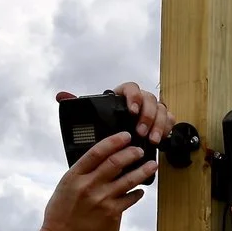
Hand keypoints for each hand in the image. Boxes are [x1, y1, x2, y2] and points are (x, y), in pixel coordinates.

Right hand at [41, 130, 156, 230]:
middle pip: (116, 163)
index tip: (126, 136)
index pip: (97, 151)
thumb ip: (81, 172)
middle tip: (139, 150)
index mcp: (75, 176)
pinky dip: (138, 193)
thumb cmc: (61, 213)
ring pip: (129, 180)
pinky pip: (130, 199)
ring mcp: (102, 200)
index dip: (114, 141)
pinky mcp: (112, 213)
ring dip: (143, 170)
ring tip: (151, 165)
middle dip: (132, 153)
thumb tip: (100, 159)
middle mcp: (89, 186)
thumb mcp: (65, 186)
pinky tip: (141, 189)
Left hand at [53, 80, 173, 141]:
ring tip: (152, 140)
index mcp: (123, 95)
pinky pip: (170, 119)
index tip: (130, 110)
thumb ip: (77, 104)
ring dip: (158, 125)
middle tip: (140, 132)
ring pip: (162, 109)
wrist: (115, 143)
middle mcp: (140, 101)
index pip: (131, 87)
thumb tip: (61, 95)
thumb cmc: (104, 126)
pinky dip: (167, 129)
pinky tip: (161, 140)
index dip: (133, 97)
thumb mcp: (91, 116)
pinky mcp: (162, 122)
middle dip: (147, 116)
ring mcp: (152, 111)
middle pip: (150, 99)